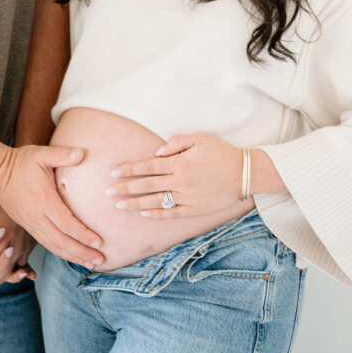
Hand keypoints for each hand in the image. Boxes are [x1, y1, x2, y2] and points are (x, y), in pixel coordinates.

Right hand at [0, 144, 103, 265]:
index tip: (99, 242)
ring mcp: (31, 224)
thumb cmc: (22, 161)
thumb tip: (83, 153)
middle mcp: (37, 217)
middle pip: (62, 242)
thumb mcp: (42, 153)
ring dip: (73, 257)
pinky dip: (61, 252)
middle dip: (82, 253)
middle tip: (100, 261)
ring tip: (91, 264)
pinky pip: (46, 244)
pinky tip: (73, 255)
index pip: (66, 223)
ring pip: (54, 246)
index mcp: (43, 200)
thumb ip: (63, 155)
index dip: (83, 235)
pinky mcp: (28, 226)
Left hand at [105, 133, 243, 218]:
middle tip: (107, 192)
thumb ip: (176, 142)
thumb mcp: (200, 138)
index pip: (148, 166)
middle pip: (147, 186)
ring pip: (156, 201)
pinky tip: (143, 213)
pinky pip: (172, 213)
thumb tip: (156, 151)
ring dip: (135, 203)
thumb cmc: (222, 152)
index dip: (130, 169)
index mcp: (180, 162)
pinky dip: (157, 214)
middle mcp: (181, 181)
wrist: (244, 173)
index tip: (114, 172)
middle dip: (125, 188)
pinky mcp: (195, 209)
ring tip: (119, 205)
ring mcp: (188, 197)